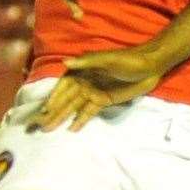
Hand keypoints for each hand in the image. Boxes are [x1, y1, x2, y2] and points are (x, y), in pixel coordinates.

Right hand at [28, 46, 164, 131]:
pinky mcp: (103, 100)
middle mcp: (84, 82)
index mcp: (82, 70)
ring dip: (62, 117)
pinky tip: (71, 129)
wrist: (149, 66)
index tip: (44, 111)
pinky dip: (80, 120)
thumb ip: (87, 62)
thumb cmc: (128, 59)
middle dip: (53, 112)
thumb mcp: (108, 59)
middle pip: (65, 99)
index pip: (63, 87)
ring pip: (74, 107)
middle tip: (40, 126)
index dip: (53, 99)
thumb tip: (65, 63)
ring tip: (49, 129)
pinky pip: (89, 112)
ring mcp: (93, 92)